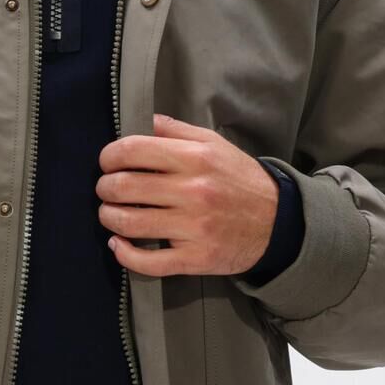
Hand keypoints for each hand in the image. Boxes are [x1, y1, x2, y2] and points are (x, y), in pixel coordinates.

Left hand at [97, 111, 282, 274]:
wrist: (279, 222)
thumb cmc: (241, 181)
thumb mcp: (216, 144)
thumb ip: (178, 131)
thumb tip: (147, 122)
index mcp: (194, 158)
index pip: (132, 151)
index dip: (109, 157)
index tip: (107, 163)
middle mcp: (192, 191)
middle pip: (124, 187)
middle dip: (105, 188)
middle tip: (106, 190)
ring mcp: (193, 228)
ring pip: (129, 223)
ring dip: (109, 218)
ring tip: (110, 214)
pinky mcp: (194, 258)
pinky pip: (148, 262)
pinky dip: (124, 254)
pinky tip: (118, 245)